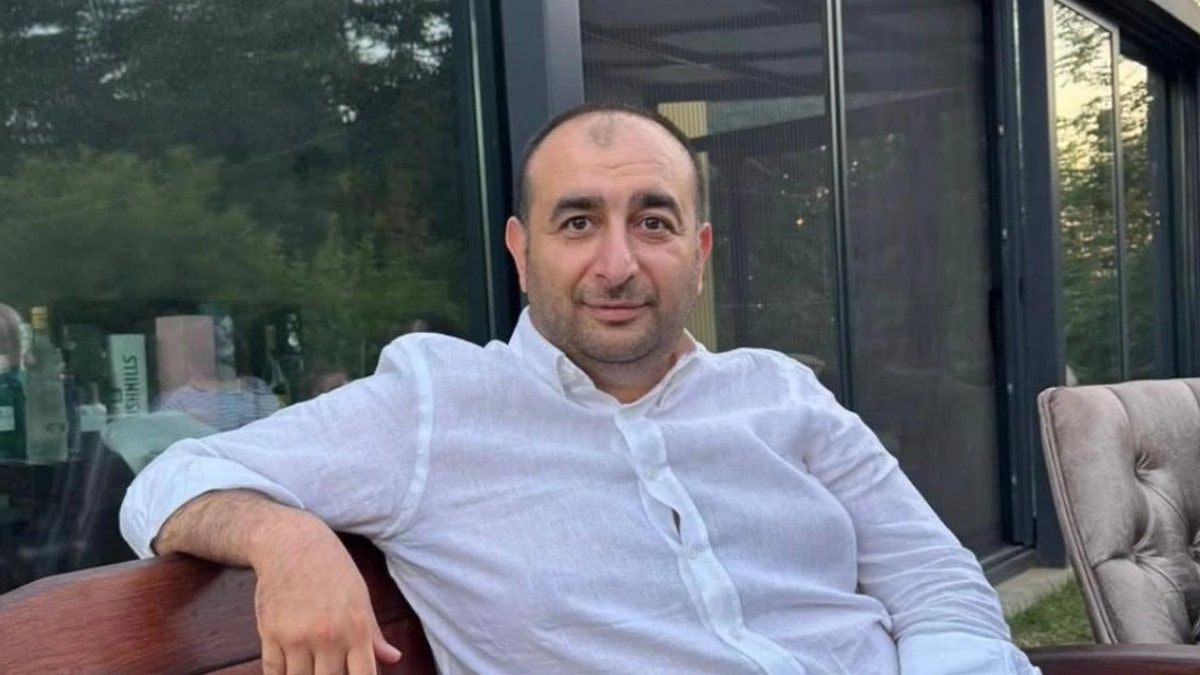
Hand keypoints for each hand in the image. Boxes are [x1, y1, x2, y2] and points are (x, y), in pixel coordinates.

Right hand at [252, 528, 402, 674]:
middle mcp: (328, 636)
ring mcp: (296, 637)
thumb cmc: (333, 570)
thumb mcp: (361, 598)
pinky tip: (289, 670)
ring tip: (311, 668)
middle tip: (330, 670)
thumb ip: (374, 634)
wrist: (292, 544)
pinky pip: (274, 673)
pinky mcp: (270, 634)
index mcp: (356, 629)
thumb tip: (394, 658)